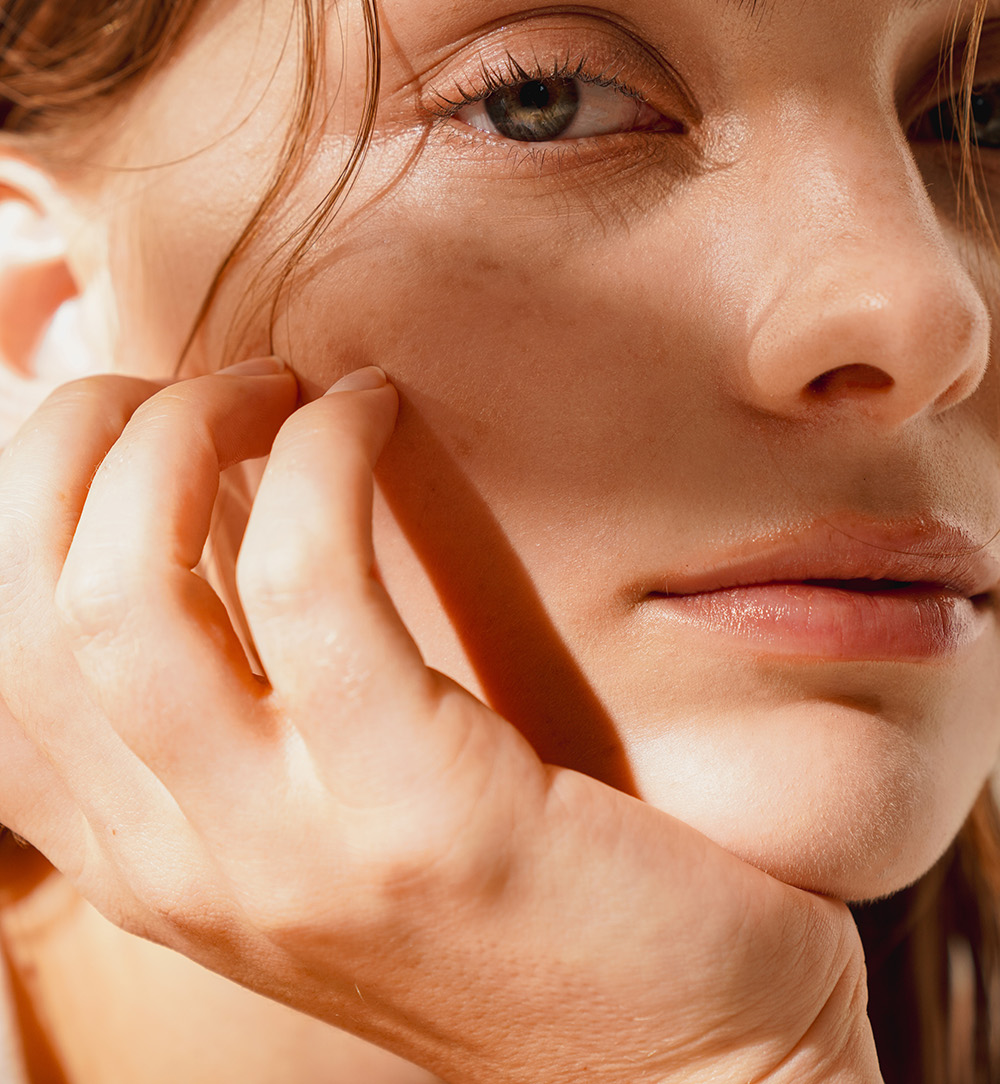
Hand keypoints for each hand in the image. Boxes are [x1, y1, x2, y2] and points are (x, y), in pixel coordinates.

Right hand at [0, 363, 881, 1083]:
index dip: (35, 487)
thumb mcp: (324, 824)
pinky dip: (326, 457)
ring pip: (126, 586)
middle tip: (218, 387)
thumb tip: (182, 508)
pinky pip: (312, 579)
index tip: (138, 417)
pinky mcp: (418, 816)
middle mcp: (179, 868)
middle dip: (92, 435)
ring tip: (281, 389)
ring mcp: (286, 854)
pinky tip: (374, 411)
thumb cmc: (512, 902)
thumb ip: (232, 714)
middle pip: (37, 597)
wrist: (681, 1059)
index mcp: (142, 863)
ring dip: (191, 432)